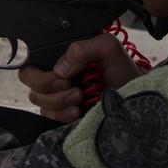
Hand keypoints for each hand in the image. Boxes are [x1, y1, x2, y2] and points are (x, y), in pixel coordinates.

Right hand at [17, 33, 143, 122]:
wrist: (136, 99)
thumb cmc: (122, 71)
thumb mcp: (108, 48)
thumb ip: (83, 47)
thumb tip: (60, 68)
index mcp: (60, 60)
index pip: (31, 65)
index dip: (39, 74)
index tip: (61, 77)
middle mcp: (55, 79)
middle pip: (31, 86)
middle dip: (49, 89)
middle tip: (73, 89)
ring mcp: (57, 100)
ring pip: (40, 103)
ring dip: (59, 103)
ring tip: (81, 99)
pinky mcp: (62, 118)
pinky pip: (48, 119)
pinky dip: (61, 117)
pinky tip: (78, 113)